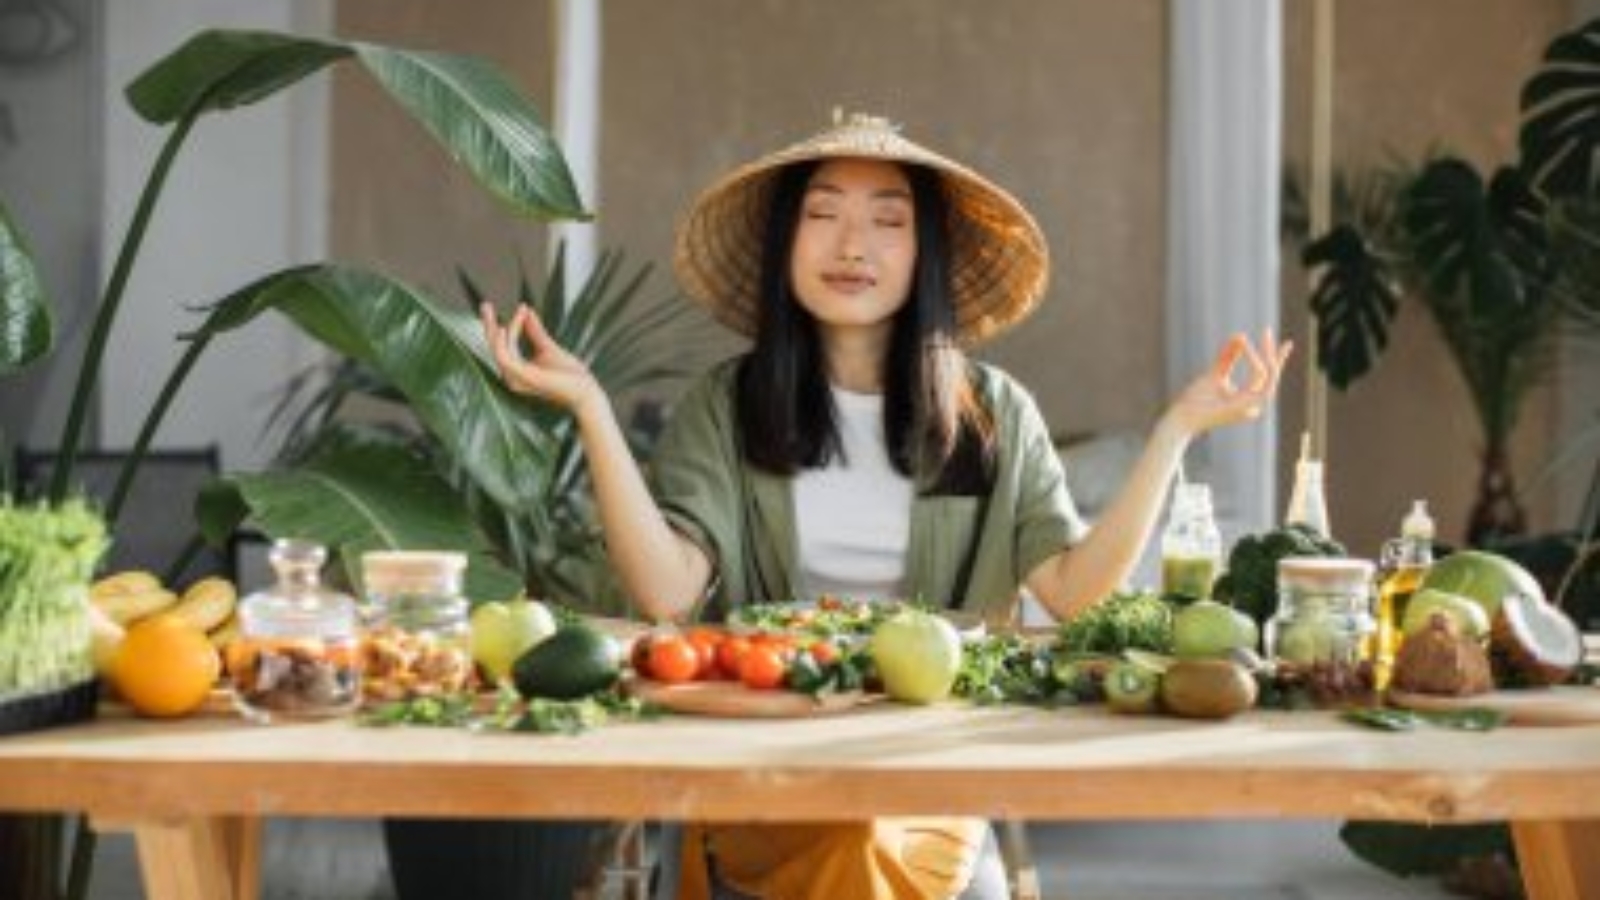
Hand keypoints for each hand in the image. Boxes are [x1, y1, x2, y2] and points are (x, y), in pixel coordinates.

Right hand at [479, 302, 603, 415]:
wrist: (584, 392)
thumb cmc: (569, 375)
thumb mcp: (548, 348)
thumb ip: (535, 331)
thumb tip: (527, 311)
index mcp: (517, 373)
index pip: (503, 347)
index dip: (509, 326)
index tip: (523, 307)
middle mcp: (511, 378)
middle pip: (494, 348)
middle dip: (488, 325)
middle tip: (485, 305)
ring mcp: (515, 380)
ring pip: (499, 350)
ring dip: (506, 329)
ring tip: (519, 312)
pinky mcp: (522, 378)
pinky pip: (505, 357)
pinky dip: (503, 342)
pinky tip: (503, 328)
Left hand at [1162, 329, 1291, 438]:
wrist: (1182, 417)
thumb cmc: (1195, 400)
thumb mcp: (1215, 373)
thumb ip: (1228, 357)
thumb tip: (1240, 336)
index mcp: (1247, 399)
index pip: (1266, 376)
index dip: (1272, 356)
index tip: (1269, 334)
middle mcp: (1253, 404)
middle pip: (1272, 376)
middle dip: (1274, 353)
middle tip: (1267, 331)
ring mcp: (1251, 406)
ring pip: (1269, 377)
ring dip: (1267, 355)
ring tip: (1261, 337)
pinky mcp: (1246, 406)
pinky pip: (1260, 380)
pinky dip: (1256, 362)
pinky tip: (1248, 348)